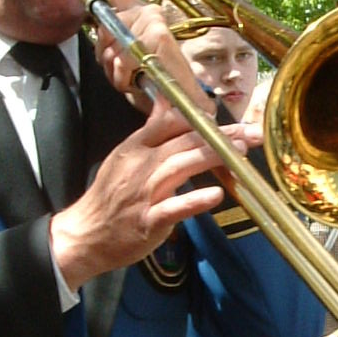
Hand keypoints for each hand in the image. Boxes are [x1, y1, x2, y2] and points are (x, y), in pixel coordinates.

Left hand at [49, 0, 214, 118]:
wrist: (180, 102)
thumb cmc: (151, 80)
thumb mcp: (123, 56)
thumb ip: (109, 39)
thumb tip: (98, 28)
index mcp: (138, 12)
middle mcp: (148, 12)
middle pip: (104, 26)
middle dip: (105, 54)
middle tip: (121, 70)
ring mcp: (154, 22)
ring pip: (112, 45)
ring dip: (115, 70)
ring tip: (132, 78)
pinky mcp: (159, 36)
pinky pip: (124, 58)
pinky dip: (123, 77)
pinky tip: (137, 82)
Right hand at [49, 103, 262, 287]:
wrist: (86, 234)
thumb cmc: (110, 197)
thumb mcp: (125, 156)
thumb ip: (150, 132)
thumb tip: (167, 102)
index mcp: (135, 148)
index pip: (169, 122)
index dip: (201, 118)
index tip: (227, 120)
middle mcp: (140, 166)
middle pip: (183, 142)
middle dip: (220, 135)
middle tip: (251, 133)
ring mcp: (145, 194)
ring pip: (181, 167)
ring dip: (213, 157)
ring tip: (241, 152)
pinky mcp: (149, 221)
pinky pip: (174, 208)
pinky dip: (195, 200)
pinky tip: (217, 196)